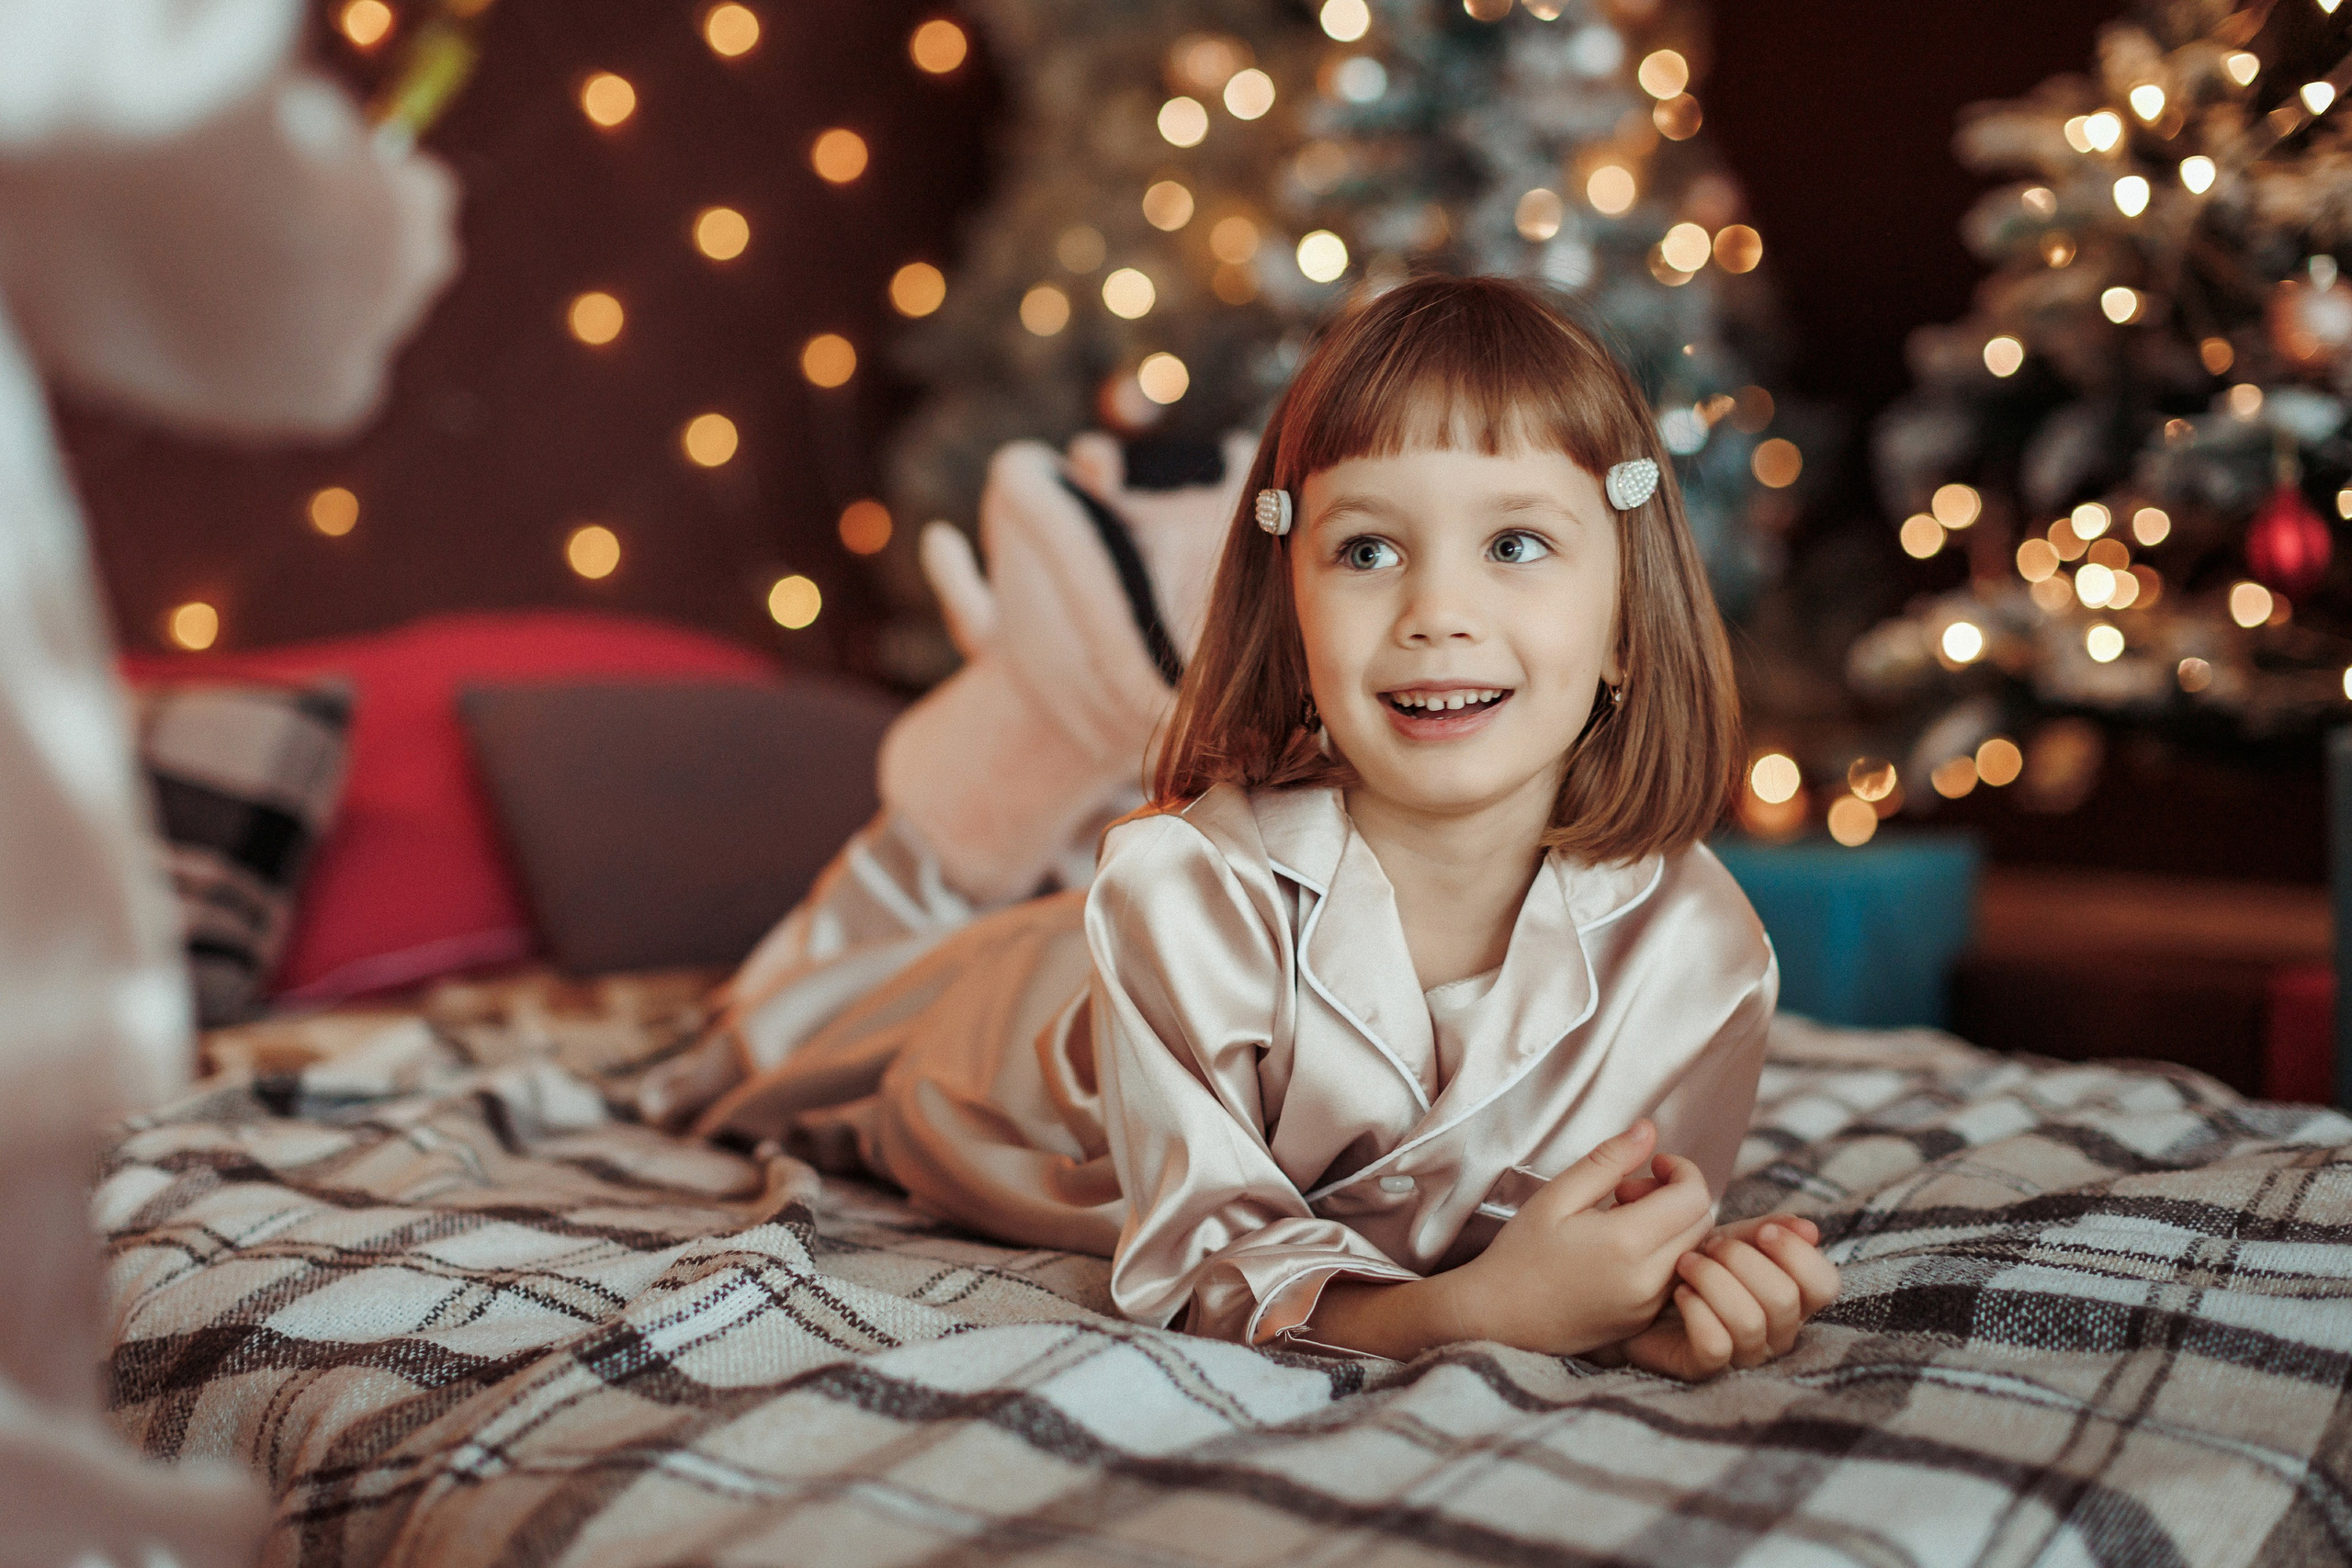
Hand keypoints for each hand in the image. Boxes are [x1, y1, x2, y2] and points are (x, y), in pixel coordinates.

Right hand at [1439, 1119, 1715, 1355]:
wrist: (1497, 1318)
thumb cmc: (1520, 1254)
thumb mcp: (1557, 1196)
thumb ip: (1607, 1160)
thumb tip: (1648, 1131)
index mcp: (1625, 1243)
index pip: (1693, 1197)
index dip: (1681, 1169)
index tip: (1653, 1163)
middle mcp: (1647, 1281)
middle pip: (1701, 1224)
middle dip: (1676, 1196)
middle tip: (1628, 1191)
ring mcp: (1649, 1307)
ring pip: (1693, 1252)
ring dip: (1672, 1227)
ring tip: (1622, 1221)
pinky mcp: (1645, 1323)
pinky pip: (1676, 1279)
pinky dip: (1664, 1255)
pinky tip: (1623, 1250)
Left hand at [1620, 1219, 1839, 1379]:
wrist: (1632, 1291)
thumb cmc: (1690, 1265)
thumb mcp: (1727, 1240)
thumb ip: (1765, 1230)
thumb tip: (1810, 1229)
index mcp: (1791, 1296)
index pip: (1825, 1285)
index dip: (1798, 1254)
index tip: (1762, 1230)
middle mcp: (1776, 1331)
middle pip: (1785, 1299)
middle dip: (1743, 1260)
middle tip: (1710, 1243)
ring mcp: (1743, 1354)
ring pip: (1751, 1322)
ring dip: (1714, 1280)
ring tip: (1685, 1263)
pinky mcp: (1704, 1368)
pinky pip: (1717, 1346)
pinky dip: (1697, 1311)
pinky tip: (1679, 1293)